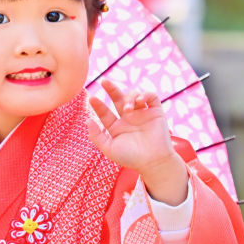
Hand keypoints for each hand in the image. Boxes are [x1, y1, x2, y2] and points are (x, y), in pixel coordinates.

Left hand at [87, 78, 187, 204]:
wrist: (153, 162)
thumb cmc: (131, 158)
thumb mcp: (109, 149)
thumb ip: (96, 136)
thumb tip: (88, 120)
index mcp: (117, 127)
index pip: (105, 112)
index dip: (98, 105)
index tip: (92, 99)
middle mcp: (128, 118)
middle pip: (118, 98)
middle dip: (111, 89)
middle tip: (104, 81)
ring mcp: (142, 114)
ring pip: (133, 95)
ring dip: (129, 97)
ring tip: (127, 108)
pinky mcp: (155, 112)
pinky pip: (151, 96)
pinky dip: (145, 94)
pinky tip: (140, 101)